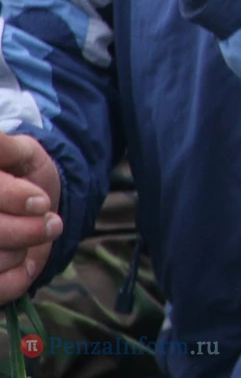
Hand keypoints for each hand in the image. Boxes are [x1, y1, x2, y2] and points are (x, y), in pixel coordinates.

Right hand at [0, 133, 61, 303]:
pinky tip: (25, 263)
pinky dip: (18, 279)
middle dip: (26, 230)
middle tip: (50, 222)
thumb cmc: (23, 176)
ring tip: (32, 236)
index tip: (41, 202)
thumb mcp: (20, 152)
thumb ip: (4, 147)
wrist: (34, 206)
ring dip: (23, 250)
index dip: (13, 198)